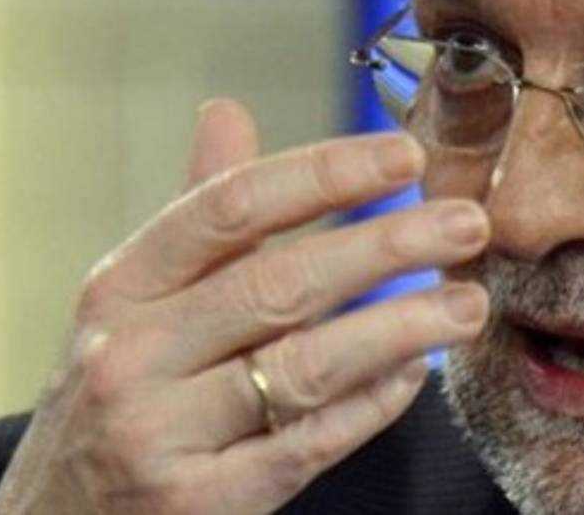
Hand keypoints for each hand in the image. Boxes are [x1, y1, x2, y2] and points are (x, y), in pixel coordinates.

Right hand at [0, 99, 490, 513]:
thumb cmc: (116, 390)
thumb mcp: (133, 301)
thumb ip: (194, 215)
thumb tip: (226, 110)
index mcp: (121, 285)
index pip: (230, 207)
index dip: (324, 175)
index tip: (405, 157)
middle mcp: (130, 354)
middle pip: (278, 284)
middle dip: (386, 248)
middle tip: (467, 224)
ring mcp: (159, 435)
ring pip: (303, 368)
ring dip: (400, 329)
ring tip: (467, 303)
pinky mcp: (197, 505)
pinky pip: (307, 445)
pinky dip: (370, 405)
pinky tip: (414, 374)